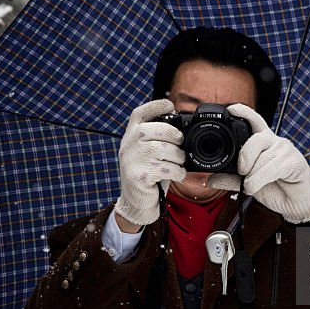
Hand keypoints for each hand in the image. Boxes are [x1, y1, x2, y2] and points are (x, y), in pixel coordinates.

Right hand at [113, 99, 186, 227]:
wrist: (136, 203)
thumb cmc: (148, 174)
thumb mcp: (149, 152)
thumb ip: (158, 137)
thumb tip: (181, 124)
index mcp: (130, 135)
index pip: (140, 113)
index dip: (156, 105)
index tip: (170, 105)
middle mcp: (128, 144)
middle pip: (159, 129)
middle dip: (176, 138)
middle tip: (180, 148)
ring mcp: (132, 159)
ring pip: (165, 149)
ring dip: (179, 158)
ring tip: (178, 164)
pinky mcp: (138, 175)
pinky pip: (167, 168)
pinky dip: (178, 172)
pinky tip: (176, 175)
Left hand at [208, 103, 309, 223]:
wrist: (295, 203)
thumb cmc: (274, 187)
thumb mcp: (247, 183)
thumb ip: (230, 179)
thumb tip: (209, 179)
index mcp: (262, 142)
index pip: (254, 120)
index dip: (244, 112)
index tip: (231, 109)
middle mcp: (274, 142)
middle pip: (256, 138)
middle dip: (245, 155)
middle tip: (241, 171)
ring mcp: (285, 150)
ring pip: (263, 157)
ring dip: (253, 175)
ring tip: (250, 185)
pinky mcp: (295, 162)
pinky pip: (273, 167)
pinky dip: (260, 179)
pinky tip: (254, 187)